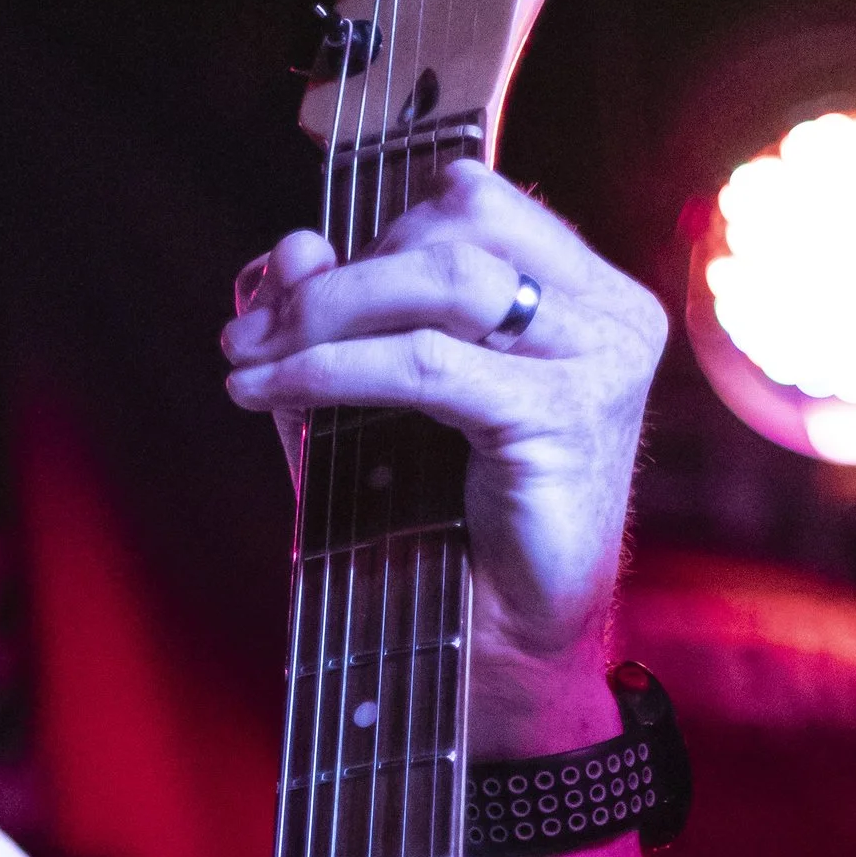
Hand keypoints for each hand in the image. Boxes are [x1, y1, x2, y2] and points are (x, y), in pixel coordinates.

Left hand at [220, 161, 665, 717]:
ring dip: (326, 313)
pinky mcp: (560, 419)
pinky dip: (334, 369)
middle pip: (454, 228)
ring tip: (252, 359)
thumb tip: (289, 246)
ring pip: (442, 280)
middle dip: (334, 278)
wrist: (503, 654)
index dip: (370, 234)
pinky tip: (273, 389)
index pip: (472, 202)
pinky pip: (427, 365)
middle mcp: (606, 315)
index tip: (283, 295)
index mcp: (583, 296)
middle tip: (249, 335)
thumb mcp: (381, 410)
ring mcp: (595, 362)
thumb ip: (342, 328)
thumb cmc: (448, 536)